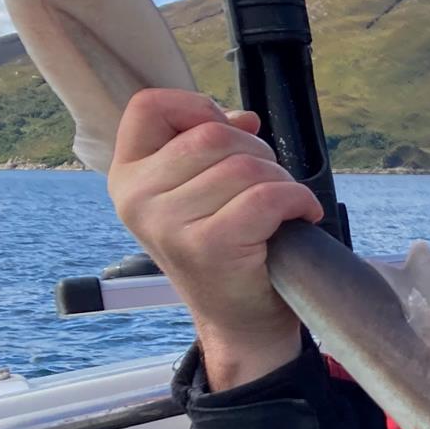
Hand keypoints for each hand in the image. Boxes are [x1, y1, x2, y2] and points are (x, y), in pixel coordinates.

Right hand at [107, 88, 323, 387]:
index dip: (198, 107)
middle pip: (212, 135)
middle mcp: (136, 198)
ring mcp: (167, 224)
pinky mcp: (208, 246)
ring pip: (245, 166)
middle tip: (269, 184)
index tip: (229, 132)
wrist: (238, 321)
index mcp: (128, 176)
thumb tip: (242, 118)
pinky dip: (298, 200)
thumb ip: (210, 147)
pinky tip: (301, 215)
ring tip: (281, 206)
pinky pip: (268, 197)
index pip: (149, 106)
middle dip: (257, 152)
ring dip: (280, 180)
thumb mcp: (201, 192)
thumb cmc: (226, 249)